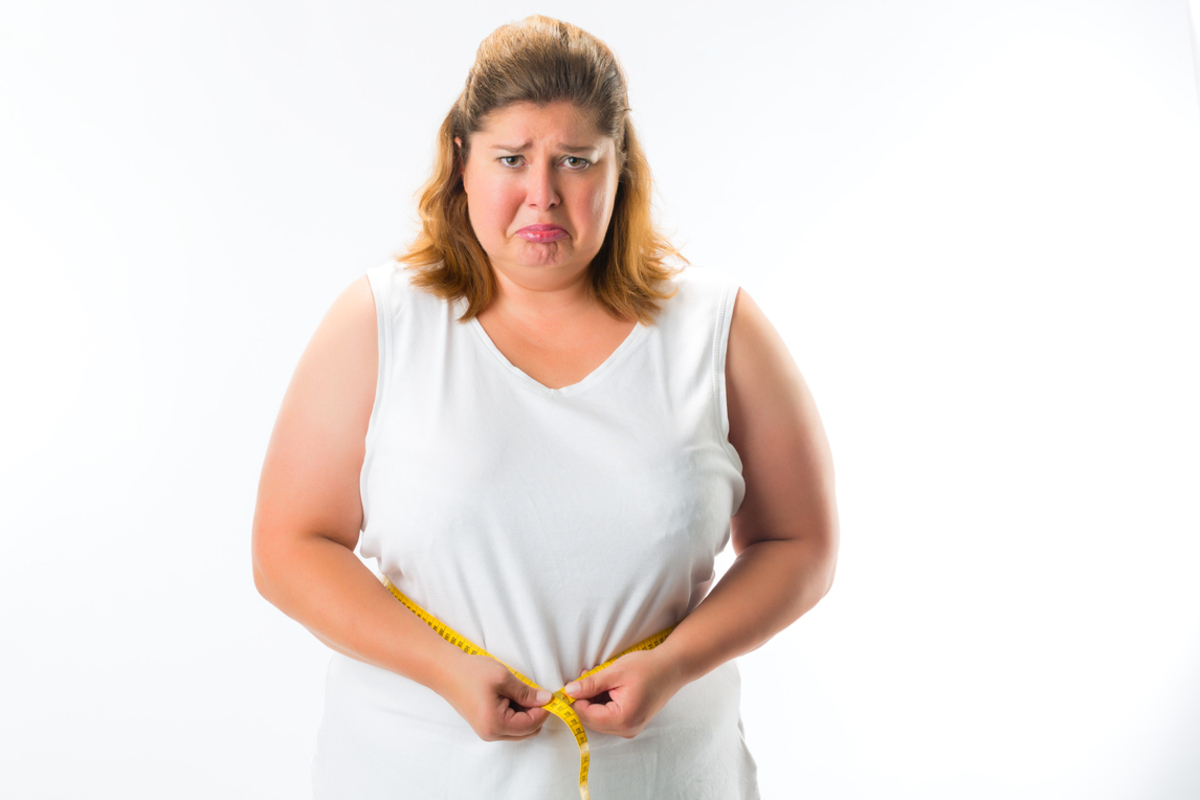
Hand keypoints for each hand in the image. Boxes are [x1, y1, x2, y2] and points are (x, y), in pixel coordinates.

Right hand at [439, 652, 552, 740]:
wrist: (446, 671)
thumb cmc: (472, 673)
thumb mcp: (504, 679)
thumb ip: (527, 693)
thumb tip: (547, 700)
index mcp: (496, 725)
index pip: (532, 725)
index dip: (543, 710)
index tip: (548, 694)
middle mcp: (491, 734)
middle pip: (527, 731)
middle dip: (535, 713)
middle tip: (532, 691)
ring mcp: (487, 732)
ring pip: (519, 729)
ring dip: (525, 713)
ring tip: (517, 691)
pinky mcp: (485, 726)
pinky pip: (509, 725)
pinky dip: (516, 713)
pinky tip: (509, 696)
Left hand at [563, 649, 683, 738]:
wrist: (672, 668)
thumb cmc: (648, 667)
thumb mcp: (615, 672)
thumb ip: (591, 684)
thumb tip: (569, 692)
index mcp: (623, 718)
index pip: (586, 715)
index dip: (575, 700)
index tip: (571, 683)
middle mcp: (627, 729)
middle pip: (591, 720)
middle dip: (584, 699)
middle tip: (585, 676)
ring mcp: (630, 728)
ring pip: (598, 718)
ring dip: (592, 700)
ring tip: (597, 677)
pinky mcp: (631, 723)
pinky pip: (608, 717)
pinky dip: (602, 702)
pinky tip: (606, 685)